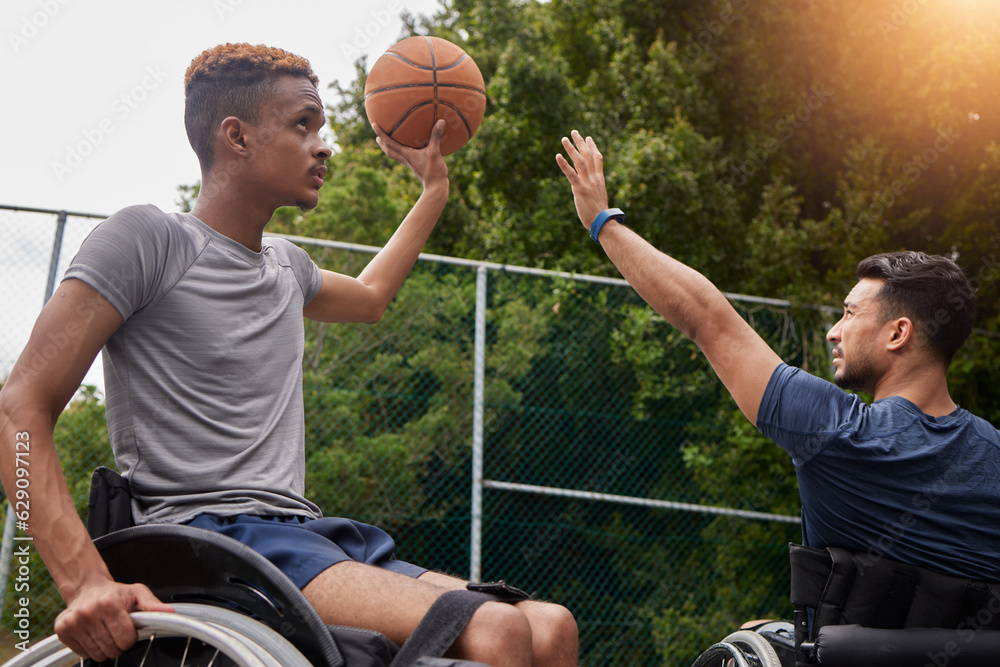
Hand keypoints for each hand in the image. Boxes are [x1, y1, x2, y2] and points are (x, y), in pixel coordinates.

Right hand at [54, 579, 173, 661]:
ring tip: (105, 631)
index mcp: (108, 603)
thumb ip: (152, 605)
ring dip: (105, 647)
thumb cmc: (114, 593)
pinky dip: (90, 648)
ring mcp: (73, 622)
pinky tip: (93, 633)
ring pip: (97, 654)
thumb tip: (170, 612)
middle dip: (118, 643)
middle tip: (116, 630)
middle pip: (111, 649)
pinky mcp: (62, 630)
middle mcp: (88, 612)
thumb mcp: (137, 593)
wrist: (86, 588)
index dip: (130, 637)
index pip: (125, 639)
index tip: (128, 629)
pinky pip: (83, 653)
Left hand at [372, 120, 448, 191]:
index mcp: (406, 154)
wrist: (436, 187)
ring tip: (385, 141)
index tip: (373, 124)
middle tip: (376, 135)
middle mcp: (405, 158)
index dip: (381, 133)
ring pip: (395, 155)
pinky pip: (404, 157)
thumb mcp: (435, 152)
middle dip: (382, 143)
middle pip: (389, 150)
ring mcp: (410, 163)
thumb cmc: (434, 171)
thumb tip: (441, 121)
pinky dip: (400, 151)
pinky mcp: (416, 165)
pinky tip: (407, 148)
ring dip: (388, 148)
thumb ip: (436, 137)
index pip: (390, 143)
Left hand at [555, 130, 610, 230]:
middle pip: (588, 156)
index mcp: (599, 179)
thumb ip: (593, 189)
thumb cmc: (600, 214)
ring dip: (571, 149)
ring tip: (564, 139)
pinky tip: (558, 155)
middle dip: (581, 143)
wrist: (602, 222)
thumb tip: (589, 189)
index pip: (597, 159)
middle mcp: (594, 178)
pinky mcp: (580, 189)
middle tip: (574, 132)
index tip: (589, 138)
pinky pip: (571, 174)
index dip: (593, 147)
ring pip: (579, 161)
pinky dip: (564, 164)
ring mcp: (587, 183)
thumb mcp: (598, 197)